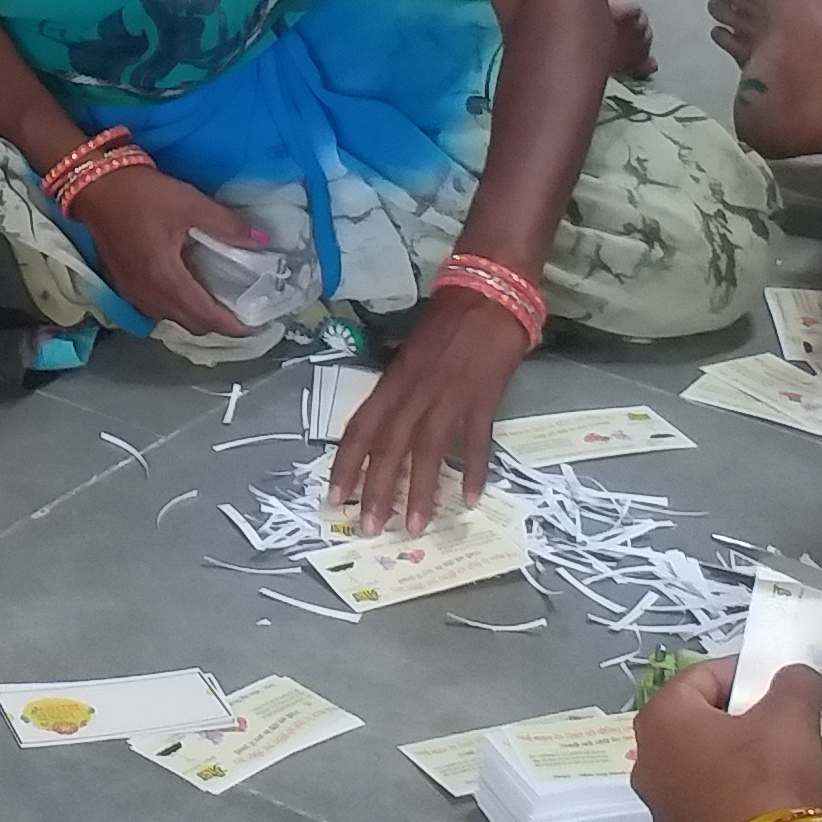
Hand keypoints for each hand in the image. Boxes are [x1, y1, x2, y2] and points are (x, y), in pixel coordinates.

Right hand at [71, 161, 263, 342]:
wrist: (94, 186)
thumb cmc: (142, 195)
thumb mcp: (189, 204)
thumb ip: (226, 225)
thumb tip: (261, 240)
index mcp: (166, 279)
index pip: (207, 316)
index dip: (234, 326)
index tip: (258, 324)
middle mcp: (149, 296)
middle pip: (191, 324)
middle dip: (219, 325)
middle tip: (243, 312)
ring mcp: (133, 294)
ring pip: (172, 318)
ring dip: (197, 317)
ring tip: (219, 302)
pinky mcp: (124, 286)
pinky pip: (157, 309)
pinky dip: (177, 308)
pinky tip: (188, 289)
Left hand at [329, 291, 527, 533]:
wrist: (487, 292)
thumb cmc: (446, 323)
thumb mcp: (409, 355)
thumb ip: (399, 390)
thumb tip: (388, 426)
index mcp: (393, 382)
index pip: (360, 429)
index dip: (345, 465)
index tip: (333, 498)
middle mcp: (414, 393)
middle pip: (388, 447)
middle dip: (376, 491)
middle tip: (369, 529)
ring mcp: (449, 396)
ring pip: (427, 450)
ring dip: (420, 491)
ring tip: (415, 527)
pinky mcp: (482, 398)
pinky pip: (475, 441)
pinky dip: (473, 471)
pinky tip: (470, 499)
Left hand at [631, 654, 821, 821]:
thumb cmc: (770, 775)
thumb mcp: (792, 715)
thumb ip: (794, 682)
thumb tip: (795, 674)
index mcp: (660, 718)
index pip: (702, 676)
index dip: (743, 672)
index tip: (776, 682)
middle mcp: (646, 758)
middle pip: (697, 717)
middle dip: (738, 712)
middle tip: (778, 716)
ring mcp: (659, 801)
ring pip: (701, 756)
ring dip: (735, 748)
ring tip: (777, 751)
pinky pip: (705, 791)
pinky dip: (730, 782)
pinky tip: (765, 788)